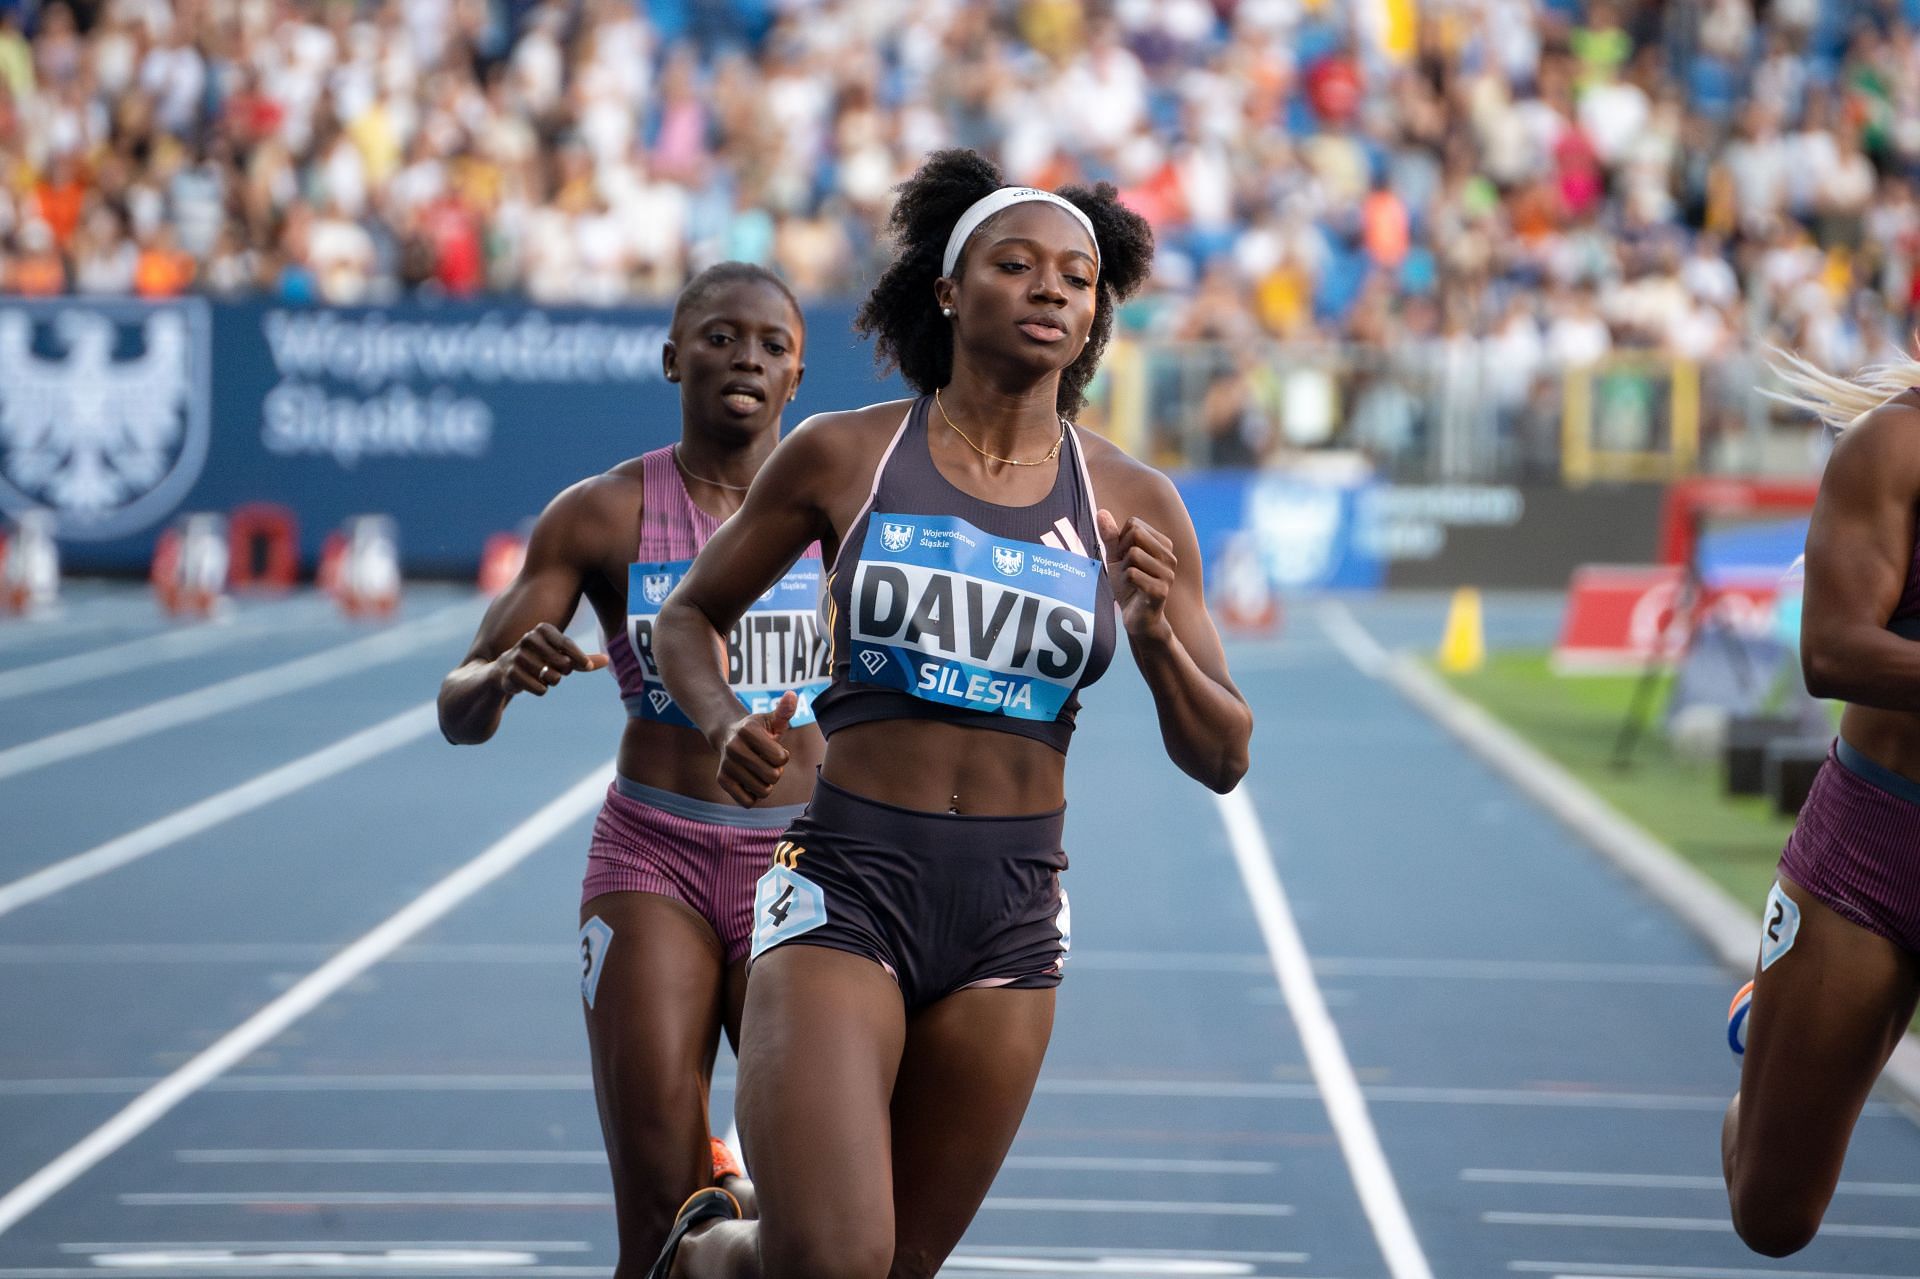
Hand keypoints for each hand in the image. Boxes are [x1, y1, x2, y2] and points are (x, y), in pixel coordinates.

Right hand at [495, 622, 608, 697]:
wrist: (506, 670)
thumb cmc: (541, 660)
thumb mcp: (561, 656)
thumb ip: (584, 659)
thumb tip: (608, 659)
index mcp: (543, 630)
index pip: (568, 644)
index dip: (581, 658)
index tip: (588, 667)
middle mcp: (529, 638)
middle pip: (563, 664)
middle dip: (564, 672)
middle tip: (554, 669)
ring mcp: (518, 655)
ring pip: (552, 678)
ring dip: (551, 681)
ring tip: (540, 675)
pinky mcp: (511, 673)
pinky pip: (540, 688)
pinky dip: (541, 689)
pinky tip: (530, 682)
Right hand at [715, 690, 797, 806]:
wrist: (728, 735)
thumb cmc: (758, 730)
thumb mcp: (771, 720)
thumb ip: (784, 711)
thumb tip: (793, 695)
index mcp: (748, 731)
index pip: (781, 759)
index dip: (783, 757)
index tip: (774, 750)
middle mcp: (734, 747)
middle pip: (773, 776)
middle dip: (776, 772)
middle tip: (767, 762)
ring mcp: (726, 765)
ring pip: (762, 791)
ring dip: (766, 784)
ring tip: (759, 771)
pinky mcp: (722, 780)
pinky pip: (747, 802)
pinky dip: (753, 796)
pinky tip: (750, 782)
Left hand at [1097, 509, 1175, 643]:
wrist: (1138, 619)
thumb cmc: (1129, 586)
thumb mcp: (1116, 558)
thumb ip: (1110, 536)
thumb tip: (1101, 511)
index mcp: (1163, 545)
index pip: (1134, 524)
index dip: (1121, 542)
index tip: (1125, 560)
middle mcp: (1169, 556)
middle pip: (1135, 535)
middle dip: (1122, 553)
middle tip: (1126, 570)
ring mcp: (1167, 573)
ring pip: (1133, 554)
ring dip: (1123, 569)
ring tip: (1130, 582)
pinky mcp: (1160, 590)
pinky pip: (1132, 574)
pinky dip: (1124, 581)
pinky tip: (1132, 591)